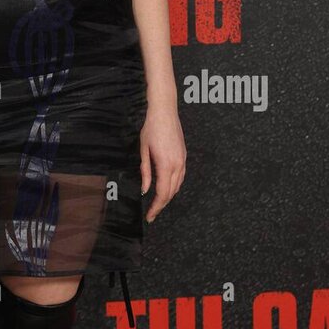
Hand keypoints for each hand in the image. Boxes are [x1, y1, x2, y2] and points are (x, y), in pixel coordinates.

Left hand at [140, 102, 185, 223]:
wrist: (164, 111)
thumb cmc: (151, 128)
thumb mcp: (144, 150)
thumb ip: (146, 172)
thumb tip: (145, 190)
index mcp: (166, 165)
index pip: (162, 193)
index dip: (156, 207)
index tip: (150, 216)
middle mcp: (178, 165)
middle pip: (171, 192)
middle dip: (162, 205)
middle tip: (152, 213)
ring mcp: (183, 160)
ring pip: (177, 186)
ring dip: (168, 196)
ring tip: (157, 203)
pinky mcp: (184, 156)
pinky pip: (181, 177)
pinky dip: (174, 186)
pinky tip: (167, 188)